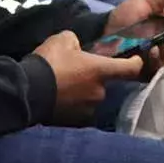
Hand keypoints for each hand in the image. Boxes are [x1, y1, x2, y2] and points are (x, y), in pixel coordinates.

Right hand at [35, 30, 149, 124]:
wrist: (28, 91)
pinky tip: (56, 99)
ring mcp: (88, 110)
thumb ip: (76, 42)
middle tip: (73, 73)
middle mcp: (100, 92)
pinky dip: (71, 106)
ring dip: (81, 94)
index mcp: (101, 71)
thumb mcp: (62, 39)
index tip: (136, 60)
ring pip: (89, 99)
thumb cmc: (49, 62)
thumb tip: (76, 48)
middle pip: (103, 84)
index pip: (130, 69)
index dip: (136, 63)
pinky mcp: (75, 123)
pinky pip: (78, 112)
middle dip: (92, 79)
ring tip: (61, 87)